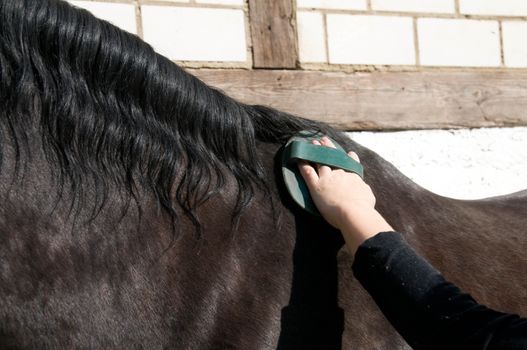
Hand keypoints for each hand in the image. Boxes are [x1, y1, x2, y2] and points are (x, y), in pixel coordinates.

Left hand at [298, 137, 392, 253]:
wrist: (353, 211)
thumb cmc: (363, 206)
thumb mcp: (368, 194)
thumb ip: (364, 188)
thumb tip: (363, 186)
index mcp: (352, 176)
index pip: (350, 164)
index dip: (350, 158)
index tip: (349, 153)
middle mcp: (339, 174)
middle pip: (333, 158)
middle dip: (328, 148)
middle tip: (324, 139)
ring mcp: (327, 178)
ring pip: (320, 161)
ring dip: (316, 151)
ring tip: (312, 143)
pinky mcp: (316, 186)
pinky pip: (308, 173)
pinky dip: (302, 164)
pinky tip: (299, 158)